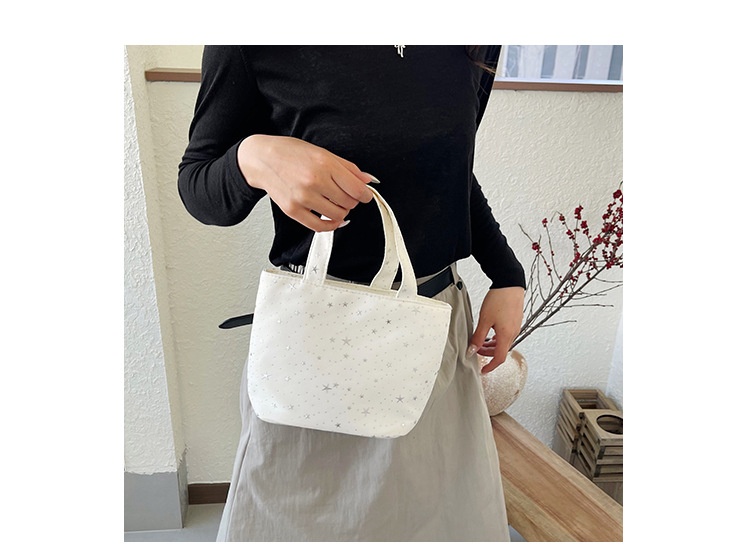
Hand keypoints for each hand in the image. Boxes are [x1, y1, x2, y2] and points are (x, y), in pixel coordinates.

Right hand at [237, 134, 376, 231]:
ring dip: (341, 211)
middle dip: (352, 201)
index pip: (356, 188)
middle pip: (349, 203)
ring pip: (337, 215)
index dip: (366, 195)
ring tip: (335, 203)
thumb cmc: (290, 153)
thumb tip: (367, 180)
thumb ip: (348, 168)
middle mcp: (314, 181)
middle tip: (345, 195)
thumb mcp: (323, 152)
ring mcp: (303, 197)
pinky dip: (330, 225)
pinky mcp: (293, 210)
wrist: (262, 159)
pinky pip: (319, 226)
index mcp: (324, 164)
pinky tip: (332, 219)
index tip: (366, 196)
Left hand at [466, 287, 524, 373]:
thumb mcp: (484, 319)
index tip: (483, 370)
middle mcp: (513, 333)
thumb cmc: (499, 298)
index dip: (490, 366)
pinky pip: (506, 335)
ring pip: (504, 343)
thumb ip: (478, 337)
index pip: (499, 358)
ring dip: (492, 346)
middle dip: (488, 354)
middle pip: (501, 351)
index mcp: (506, 335)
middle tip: (476, 350)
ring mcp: (515, 327)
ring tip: (481, 341)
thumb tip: (472, 350)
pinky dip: (497, 338)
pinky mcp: (515, 320)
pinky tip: (490, 332)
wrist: (510, 283)